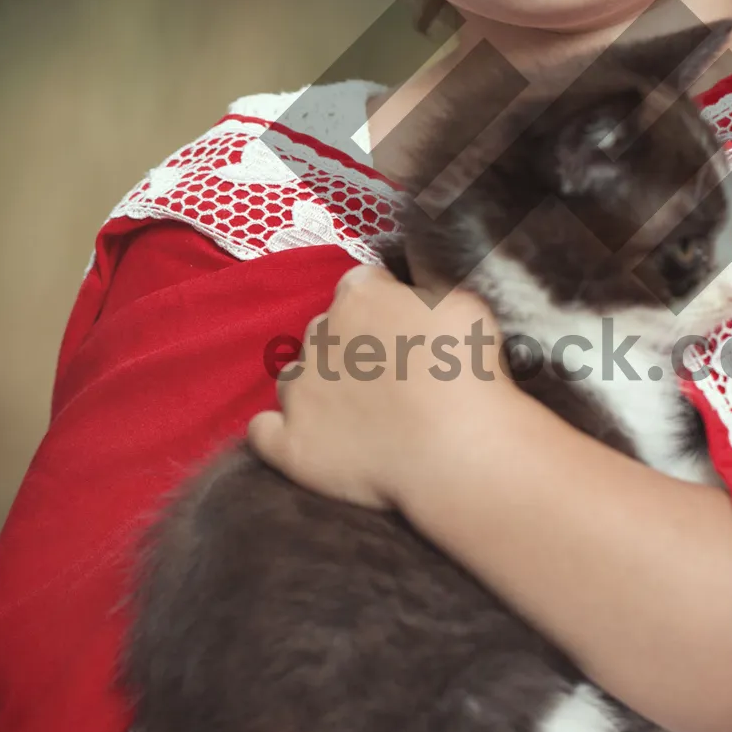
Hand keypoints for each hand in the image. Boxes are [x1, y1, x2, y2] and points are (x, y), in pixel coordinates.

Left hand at [247, 263, 513, 510]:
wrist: (455, 448)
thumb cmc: (467, 371)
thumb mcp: (465, 301)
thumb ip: (430, 285)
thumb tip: (417, 284)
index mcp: (361, 297)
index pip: (360, 285)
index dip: (384, 303)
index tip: (406, 325)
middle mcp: (319, 336)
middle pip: (325, 330)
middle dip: (349, 345)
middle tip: (389, 375)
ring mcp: (300, 392)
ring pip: (293, 378)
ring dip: (315, 387)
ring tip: (355, 414)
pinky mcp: (291, 443)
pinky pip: (263, 432)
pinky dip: (277, 431)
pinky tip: (303, 437)